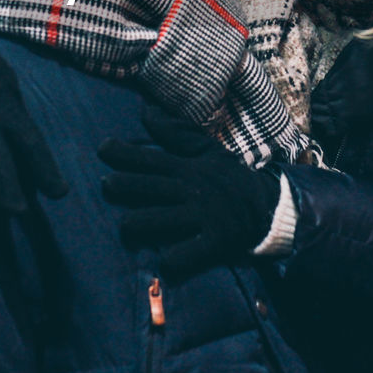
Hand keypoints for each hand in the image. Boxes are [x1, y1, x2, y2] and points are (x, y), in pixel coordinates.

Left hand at [98, 107, 280, 274]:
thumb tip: (145, 111)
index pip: (152, 158)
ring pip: (165, 219)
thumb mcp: (208, 150)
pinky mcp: (216, 240)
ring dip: (143, 222)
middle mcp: (192, 191)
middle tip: (105, 184)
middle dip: (128, 184)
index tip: (102, 148)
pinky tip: (164, 262)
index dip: (126, 153)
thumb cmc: (230, 179)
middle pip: (154, 186)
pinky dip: (178, 257)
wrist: (270, 206)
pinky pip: (192, 251)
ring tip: (125, 226)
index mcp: (188, 169)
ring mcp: (204, 216)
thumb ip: (176, 133)